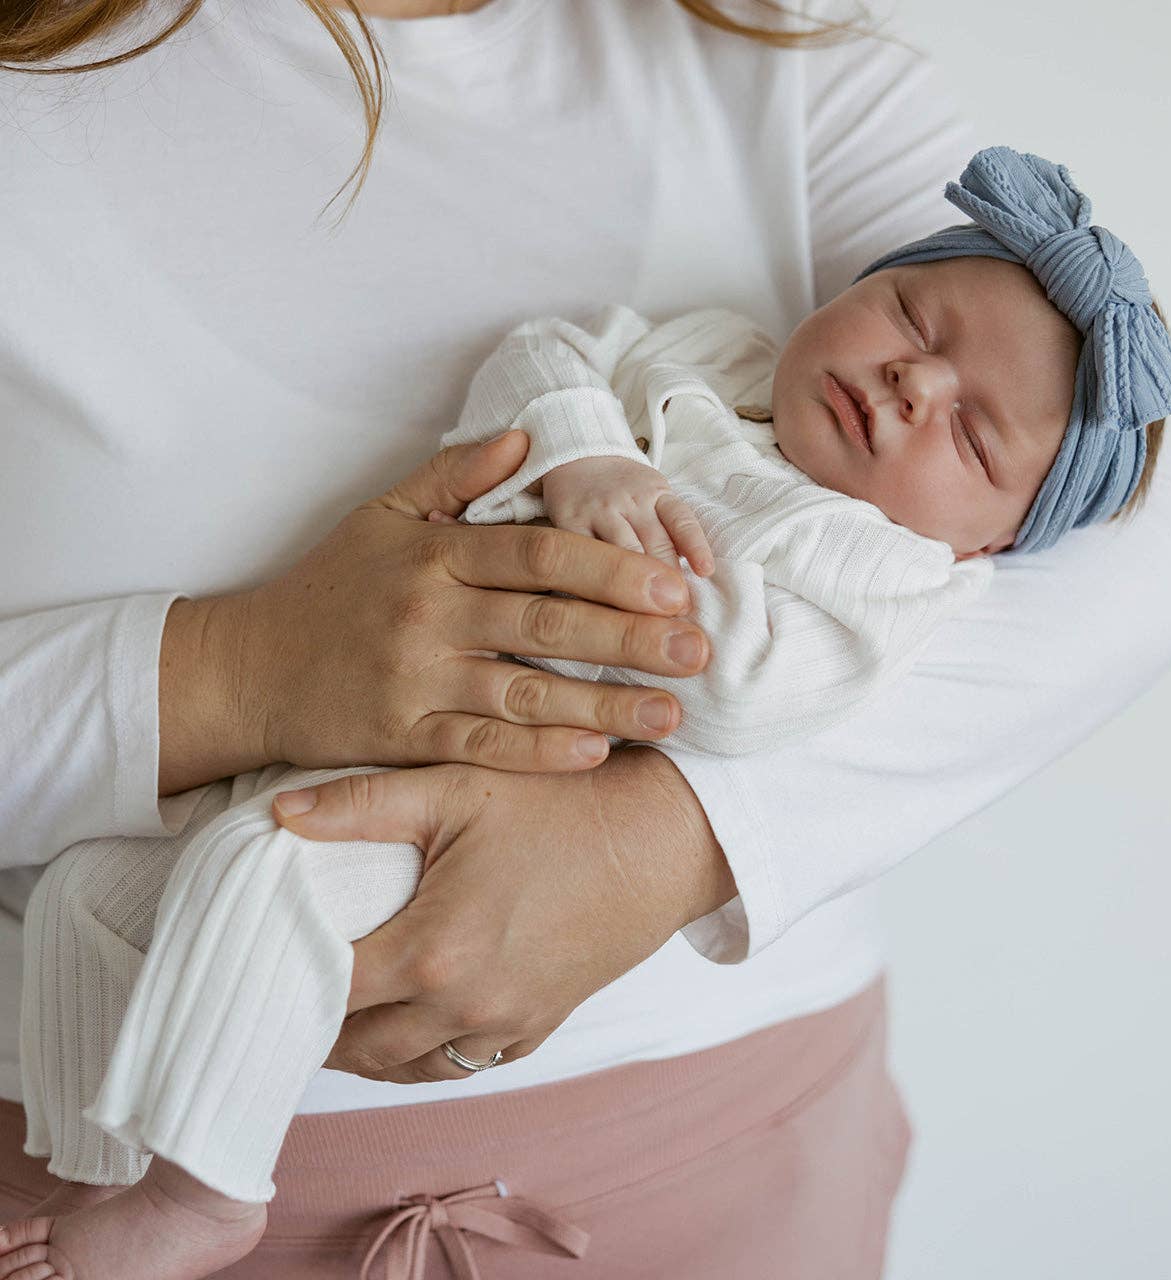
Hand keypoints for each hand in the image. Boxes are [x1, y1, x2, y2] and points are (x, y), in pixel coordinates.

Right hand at [158, 431, 709, 793]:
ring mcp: (413, 680)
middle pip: (546, 622)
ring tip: (671, 714)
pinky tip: (595, 754)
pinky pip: (480, 748)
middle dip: (631, 637)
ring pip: (524, 693)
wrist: (249, 667)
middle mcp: (428, 614)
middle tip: (699, 651)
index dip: (614, 570)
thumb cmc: (329, 587)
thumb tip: (524, 437)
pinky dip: (539, 752)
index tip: (678, 587)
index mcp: (434, 554)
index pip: (540, 554)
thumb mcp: (382, 513)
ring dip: (604, 705)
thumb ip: (455, 476)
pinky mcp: (400, 738)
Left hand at [270, 749, 736, 1081]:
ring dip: (368, 1047)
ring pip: (408, 1068)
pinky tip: (411, 1020)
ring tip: (340, 1012)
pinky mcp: (538, 1028)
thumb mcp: (457, 789)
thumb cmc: (560, 806)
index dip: (282, 980)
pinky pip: (463, 1066)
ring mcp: (506, 1027)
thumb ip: (360, 804)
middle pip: (358, 1048)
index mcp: (433, 952)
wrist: (660, 841)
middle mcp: (465, 1008)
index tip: (259, 962)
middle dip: (316, 1025)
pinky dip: (425, 1053)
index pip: (325, 993)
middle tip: (288, 988)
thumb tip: (278, 812)